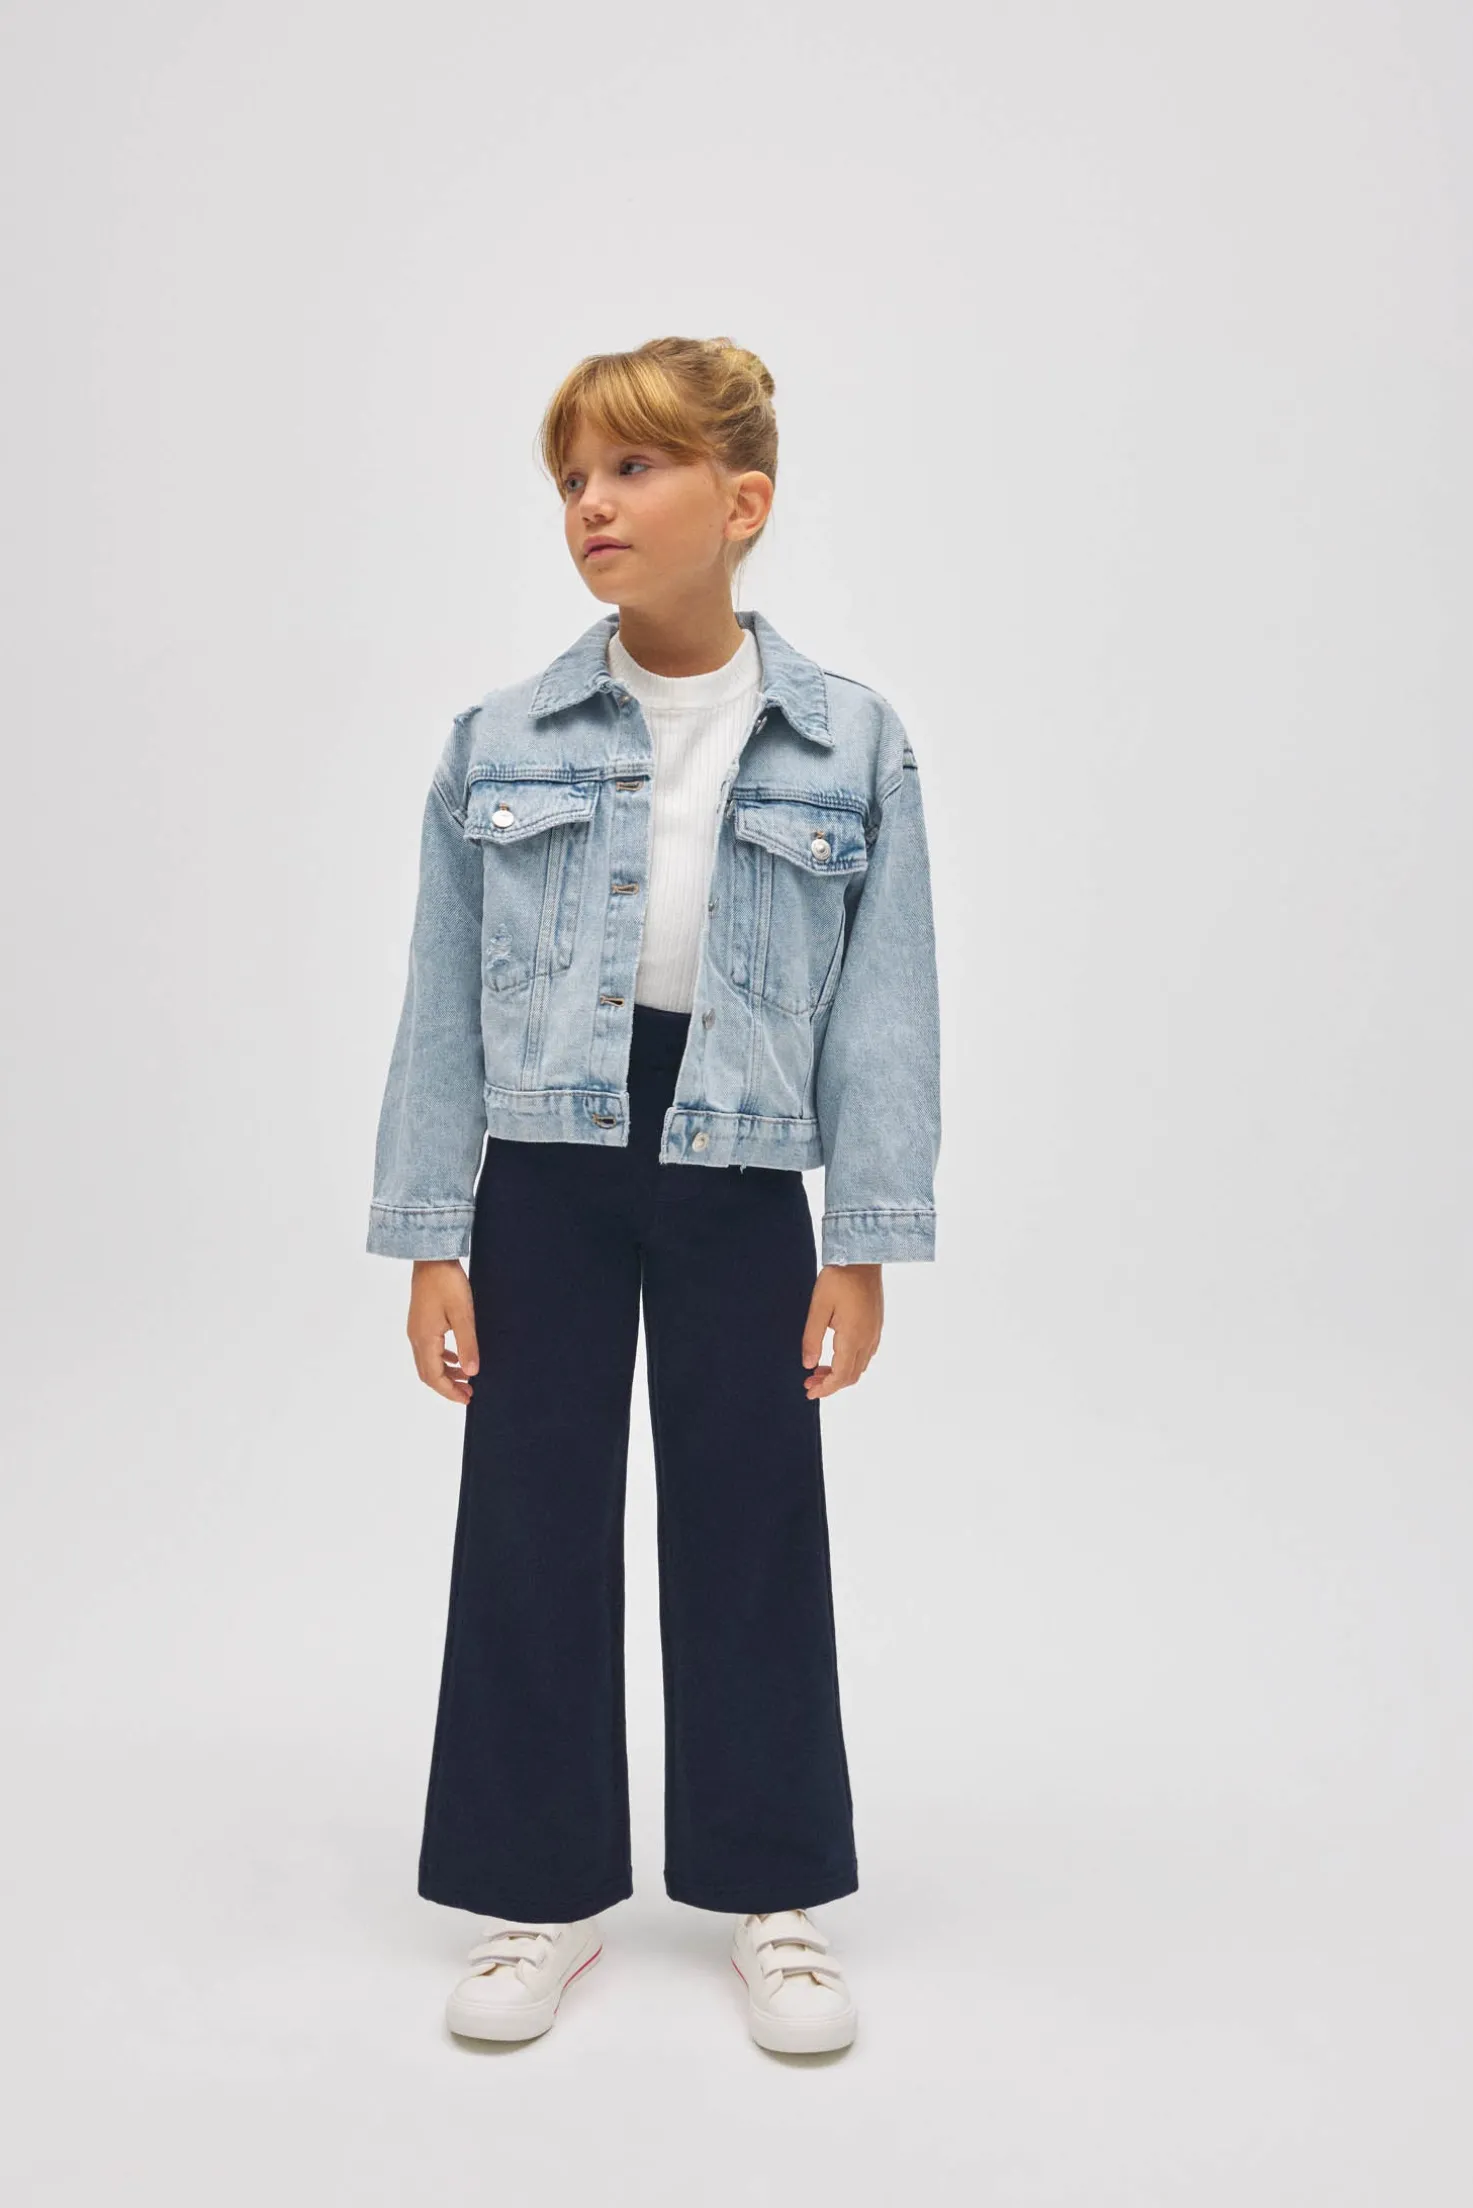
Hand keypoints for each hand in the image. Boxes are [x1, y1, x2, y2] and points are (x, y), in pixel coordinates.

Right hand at [407, 1259, 479, 1404]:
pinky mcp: (421, 1322)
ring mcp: (416, 1329)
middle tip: (468, 1394)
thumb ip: (467, 1345)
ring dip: (446, 1374)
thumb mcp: (463, 1315)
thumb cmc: (446, 1282)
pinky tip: (456, 1358)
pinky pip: (429, 1349)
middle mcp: (416, 1337)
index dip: (449, 1392)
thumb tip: (472, 1372)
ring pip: (428, 1362)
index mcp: (424, 1339)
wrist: (431, 1257)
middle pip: (428, 1373)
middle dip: (447, 1387)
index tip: (467, 1399)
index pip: (434, 1377)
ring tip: (466, 1379)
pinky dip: (443, 1359)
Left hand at [801, 1263, 882, 1397]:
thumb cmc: (839, 1278)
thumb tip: (808, 1364)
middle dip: (830, 1384)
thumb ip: (811, 1338)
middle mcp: (868, 1339)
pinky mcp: (876, 1326)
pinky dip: (849, 1363)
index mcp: (853, 1336)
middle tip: (809, 1382)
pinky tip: (834, 1356)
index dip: (825, 1388)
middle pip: (852, 1375)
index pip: (841, 1375)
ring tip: (818, 1370)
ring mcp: (874, 1333)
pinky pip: (865, 1355)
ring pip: (859, 1367)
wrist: (862, 1257)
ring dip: (839, 1374)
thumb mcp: (818, 1307)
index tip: (809, 1391)